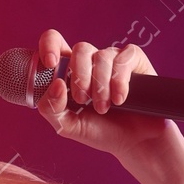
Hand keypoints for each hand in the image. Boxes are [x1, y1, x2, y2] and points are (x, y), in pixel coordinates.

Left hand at [34, 29, 181, 165]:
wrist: (134, 142)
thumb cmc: (102, 131)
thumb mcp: (68, 125)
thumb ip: (51, 108)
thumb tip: (56, 84)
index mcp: (70, 71)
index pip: (54, 41)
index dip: (49, 45)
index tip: (50, 64)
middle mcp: (91, 61)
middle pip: (80, 48)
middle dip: (80, 77)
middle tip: (83, 100)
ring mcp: (113, 59)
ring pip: (101, 56)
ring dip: (101, 87)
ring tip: (104, 108)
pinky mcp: (134, 61)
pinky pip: (123, 59)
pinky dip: (119, 82)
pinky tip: (120, 99)